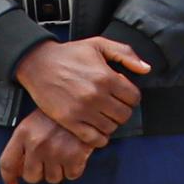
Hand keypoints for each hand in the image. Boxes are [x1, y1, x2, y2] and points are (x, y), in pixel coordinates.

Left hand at [0, 112, 94, 183]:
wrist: (85, 103)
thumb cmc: (58, 114)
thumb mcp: (34, 122)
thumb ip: (23, 144)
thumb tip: (17, 172)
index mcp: (23, 133)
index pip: (7, 163)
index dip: (8, 178)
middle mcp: (36, 144)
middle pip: (31, 176)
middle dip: (39, 172)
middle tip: (48, 161)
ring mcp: (56, 151)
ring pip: (52, 178)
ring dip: (58, 170)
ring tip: (64, 153)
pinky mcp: (75, 156)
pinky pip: (72, 175)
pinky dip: (75, 168)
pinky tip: (77, 154)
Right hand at [15, 35, 151, 144]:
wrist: (37, 63)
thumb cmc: (69, 54)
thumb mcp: (99, 44)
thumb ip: (125, 53)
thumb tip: (146, 69)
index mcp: (106, 77)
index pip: (134, 98)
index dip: (131, 96)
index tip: (121, 94)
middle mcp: (96, 96)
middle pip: (124, 115)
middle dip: (122, 110)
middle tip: (113, 105)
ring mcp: (82, 110)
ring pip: (111, 128)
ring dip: (110, 123)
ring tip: (103, 115)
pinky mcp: (69, 121)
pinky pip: (94, 139)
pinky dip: (99, 138)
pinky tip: (96, 129)